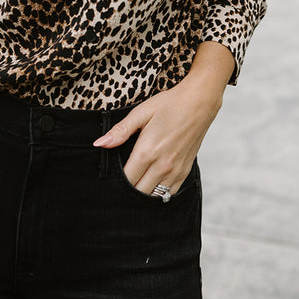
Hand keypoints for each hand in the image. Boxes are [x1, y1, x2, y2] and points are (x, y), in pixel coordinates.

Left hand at [93, 42, 233, 195]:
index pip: (126, 180)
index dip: (116, 182)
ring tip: (136, 183)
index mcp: (147, 152)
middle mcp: (162, 165)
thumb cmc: (168, 105)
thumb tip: (99, 144)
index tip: (110, 178)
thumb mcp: (140, 113)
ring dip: (143, 192)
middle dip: (128, 190)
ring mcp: (175, 170)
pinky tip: (152, 183)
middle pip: (139, 192)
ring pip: (154, 196)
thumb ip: (120, 131)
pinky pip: (169, 193)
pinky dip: (159, 192)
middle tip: (121, 181)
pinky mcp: (185, 171)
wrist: (199, 103)